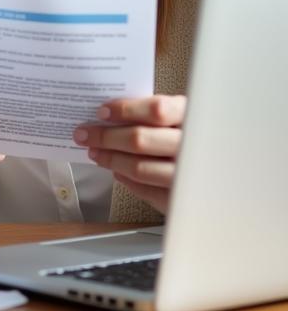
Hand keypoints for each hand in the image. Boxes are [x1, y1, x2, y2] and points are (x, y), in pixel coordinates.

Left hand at [74, 95, 185, 212]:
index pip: (157, 110)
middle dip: (105, 137)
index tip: (101, 112)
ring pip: (139, 168)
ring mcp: (190, 176)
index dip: (125, 110)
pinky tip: (117, 171)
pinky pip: (147, 191)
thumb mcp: (184, 119)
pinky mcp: (184, 200)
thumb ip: (155, 115)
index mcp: (194, 117)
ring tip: (95, 153)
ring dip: (111, 159)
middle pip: (140, 140)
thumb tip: (110, 114)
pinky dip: (126, 180)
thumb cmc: (196, 139)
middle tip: (83, 134)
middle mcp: (194, 147)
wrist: (229, 179)